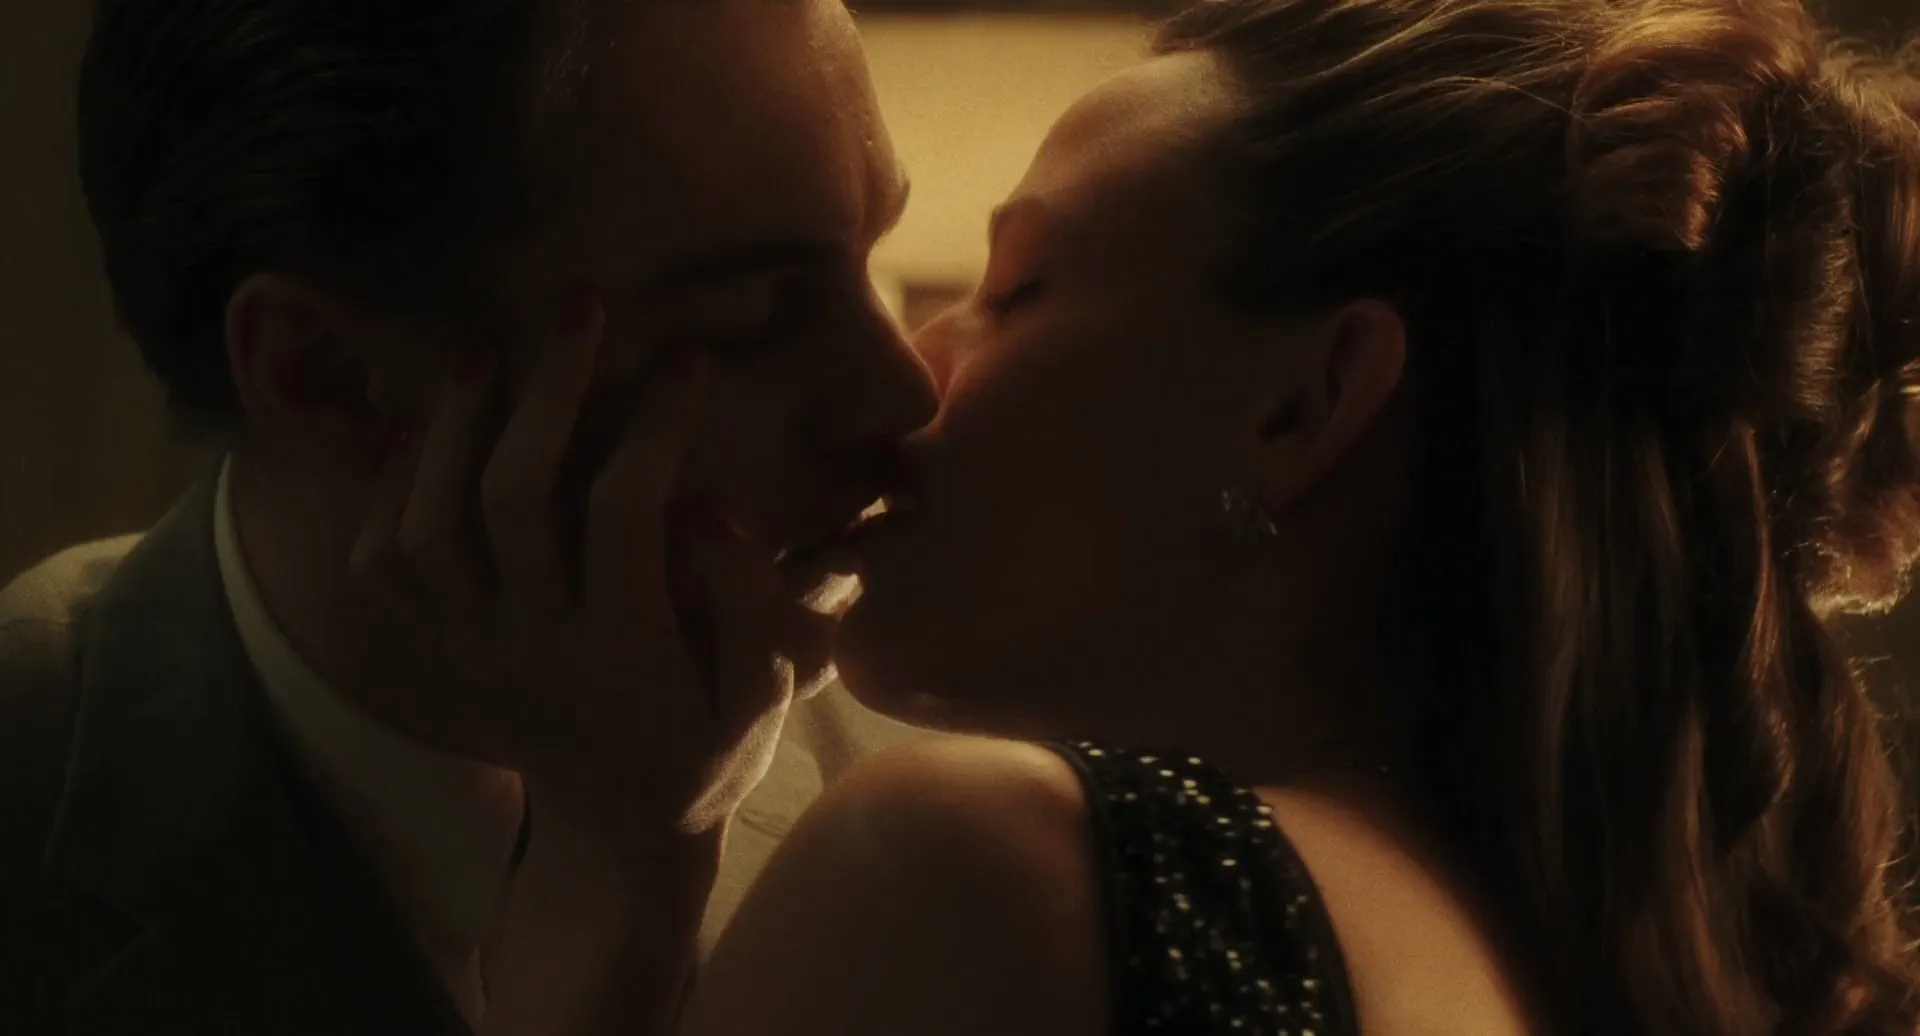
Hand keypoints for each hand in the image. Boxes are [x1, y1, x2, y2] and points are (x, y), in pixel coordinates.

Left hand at [349, 289, 795, 840]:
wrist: (618, 830)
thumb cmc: (707, 750)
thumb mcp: (763, 700)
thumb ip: (746, 611)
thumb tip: (709, 513)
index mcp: (622, 653)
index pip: (622, 514)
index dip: (653, 423)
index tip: (687, 358)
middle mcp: (531, 646)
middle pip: (511, 497)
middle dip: (546, 388)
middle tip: (578, 304)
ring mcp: (469, 651)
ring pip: (426, 524)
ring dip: (452, 425)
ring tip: (486, 349)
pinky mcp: (434, 653)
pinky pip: (380, 564)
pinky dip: (389, 487)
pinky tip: (425, 425)